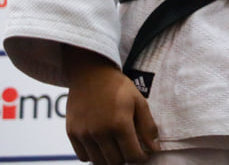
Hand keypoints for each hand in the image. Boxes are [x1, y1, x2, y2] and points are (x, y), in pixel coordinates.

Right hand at [63, 47, 158, 163]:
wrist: (91, 74)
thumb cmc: (119, 88)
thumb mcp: (140, 102)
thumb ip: (148, 127)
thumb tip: (155, 149)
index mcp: (119, 124)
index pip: (132, 156)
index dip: (141, 158)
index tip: (144, 153)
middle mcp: (100, 132)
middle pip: (116, 161)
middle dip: (127, 158)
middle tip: (130, 148)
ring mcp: (84, 134)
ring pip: (99, 162)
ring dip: (110, 158)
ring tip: (117, 147)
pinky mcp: (72, 133)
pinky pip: (83, 157)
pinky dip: (94, 155)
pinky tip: (102, 145)